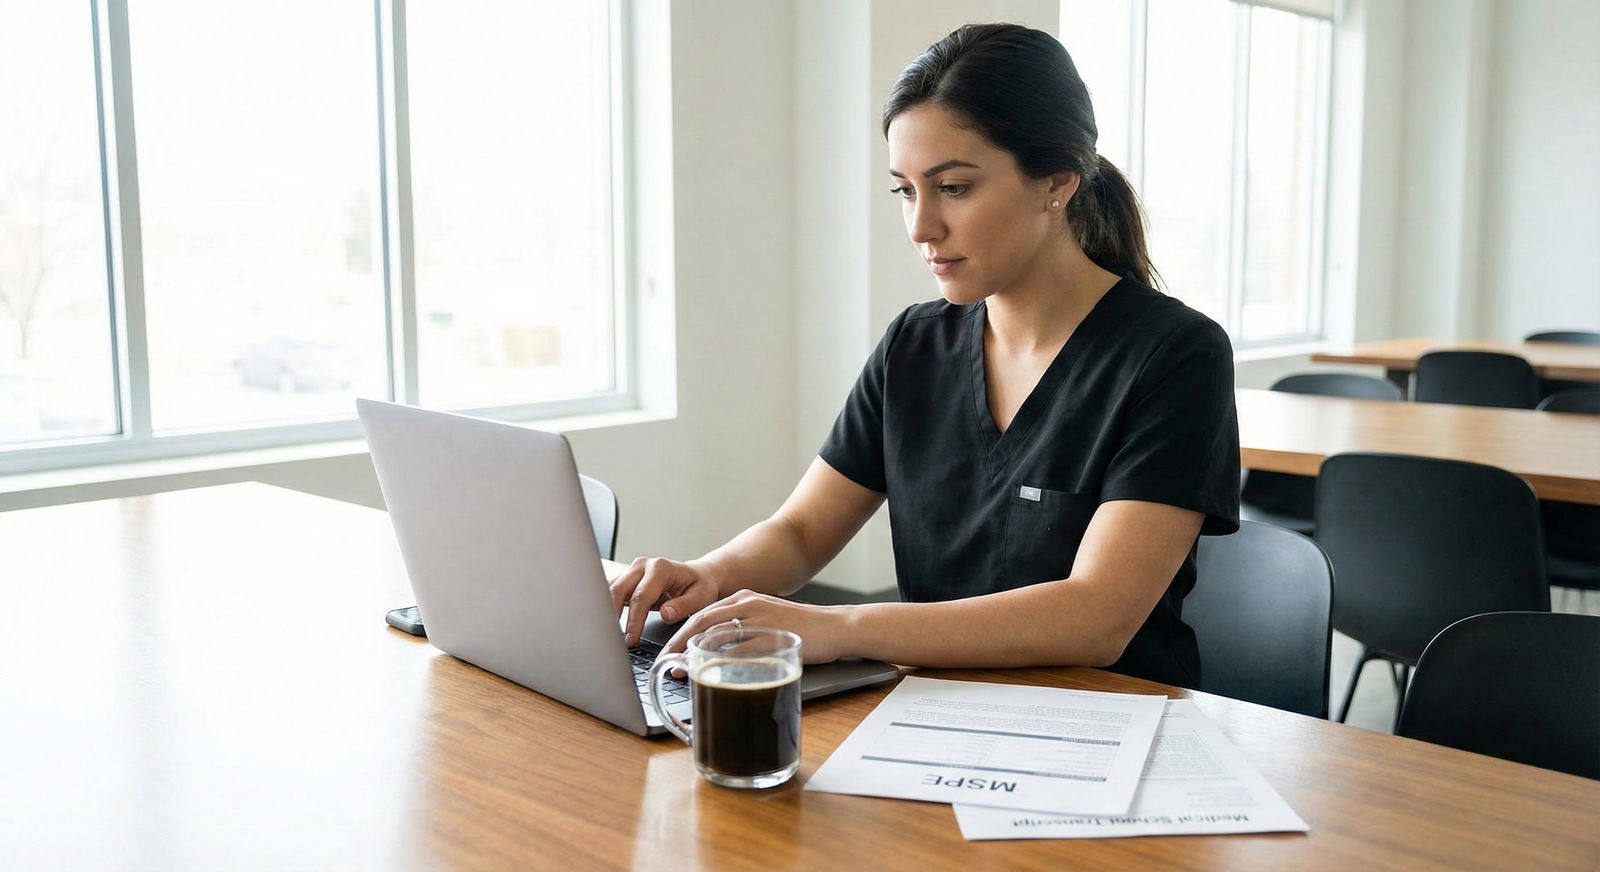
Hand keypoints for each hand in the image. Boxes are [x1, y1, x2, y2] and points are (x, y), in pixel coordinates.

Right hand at [610, 556, 720, 646]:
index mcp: (661, 568)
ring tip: (606, 633)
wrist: (697, 575)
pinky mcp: (626, 578)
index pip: (641, 596)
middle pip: (618, 590)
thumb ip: (684, 605)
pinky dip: (605, 606)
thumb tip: (666, 614)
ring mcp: (632, 570)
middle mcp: (643, 565)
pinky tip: (605, 623)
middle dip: (613, 616)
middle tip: (613, 640)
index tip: (631, 639)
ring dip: (605, 611)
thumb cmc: (699, 586)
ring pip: (610, 589)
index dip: (634, 620)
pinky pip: (610, 591)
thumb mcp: (701, 596)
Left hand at [660, 589, 855, 664]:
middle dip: (679, 643)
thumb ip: (743, 629)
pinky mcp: (772, 636)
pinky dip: (721, 661)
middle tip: (665, 661)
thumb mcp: (767, 620)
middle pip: (703, 622)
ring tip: (681, 671)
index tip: (669, 651)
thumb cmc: (803, 628)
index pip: (704, 614)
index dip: (682, 633)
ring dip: (695, 654)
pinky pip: (741, 649)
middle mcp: (748, 604)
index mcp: (744, 598)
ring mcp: (760, 620)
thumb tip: (715, 650)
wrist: (837, 627)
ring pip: (717, 635)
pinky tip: (710, 673)